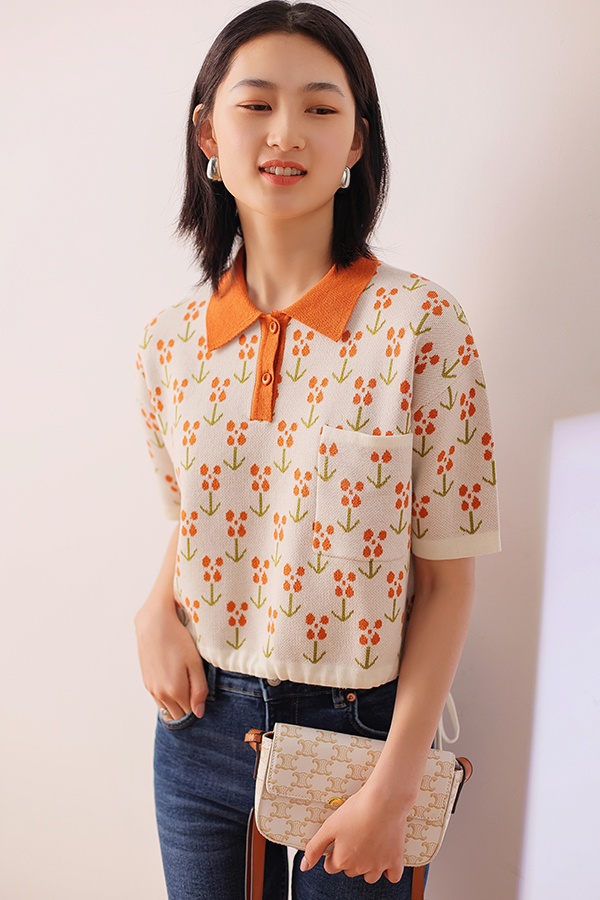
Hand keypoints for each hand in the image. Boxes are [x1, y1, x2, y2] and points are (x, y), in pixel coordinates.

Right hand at [134, 595, 207, 720]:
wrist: (154, 623)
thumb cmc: (178, 640)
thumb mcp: (195, 663)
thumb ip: (199, 689)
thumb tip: (198, 712)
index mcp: (175, 691)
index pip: (190, 713)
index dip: (198, 704)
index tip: (202, 690)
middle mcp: (160, 694)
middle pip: (178, 714)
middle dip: (187, 706)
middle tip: (194, 686)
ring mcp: (151, 689)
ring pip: (167, 708)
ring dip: (176, 702)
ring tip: (184, 681)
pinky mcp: (146, 682)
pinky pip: (158, 699)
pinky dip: (167, 695)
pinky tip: (172, 677)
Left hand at [300, 779, 408, 882]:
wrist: (384, 801)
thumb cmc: (356, 810)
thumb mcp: (329, 826)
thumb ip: (315, 848)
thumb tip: (304, 866)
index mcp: (343, 860)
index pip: (331, 867)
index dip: (333, 853)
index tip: (339, 840)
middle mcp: (360, 868)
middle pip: (350, 870)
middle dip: (350, 858)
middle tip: (355, 836)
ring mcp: (379, 866)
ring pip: (370, 876)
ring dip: (368, 866)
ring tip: (369, 844)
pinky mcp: (395, 861)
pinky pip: (393, 876)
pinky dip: (389, 870)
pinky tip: (385, 856)